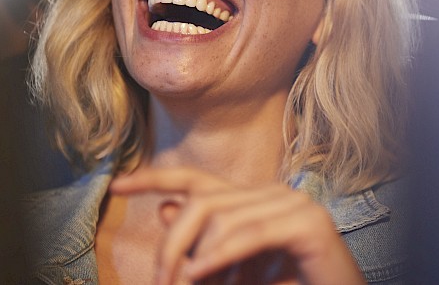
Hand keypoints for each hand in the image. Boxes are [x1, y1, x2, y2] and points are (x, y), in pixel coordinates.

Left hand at [110, 167, 365, 284]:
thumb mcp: (232, 270)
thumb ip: (202, 241)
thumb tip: (165, 210)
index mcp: (252, 199)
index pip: (196, 179)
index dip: (155, 178)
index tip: (117, 183)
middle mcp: (271, 192)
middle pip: (202, 200)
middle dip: (171, 241)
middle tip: (159, 281)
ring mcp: (291, 203)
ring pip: (222, 217)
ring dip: (195, 259)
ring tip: (183, 284)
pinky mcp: (307, 223)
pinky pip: (250, 234)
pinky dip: (220, 256)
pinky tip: (198, 272)